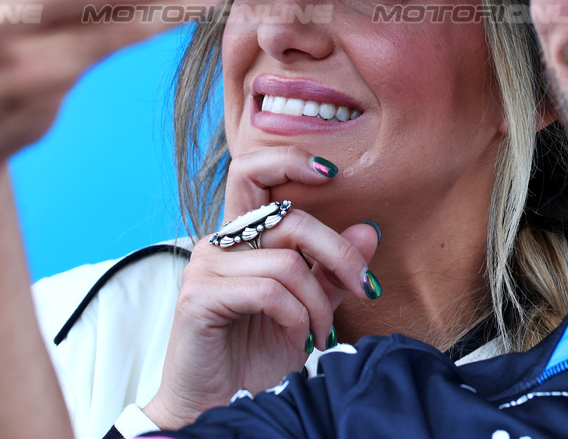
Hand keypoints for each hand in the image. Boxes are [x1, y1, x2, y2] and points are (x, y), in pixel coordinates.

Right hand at [144, 147, 380, 428]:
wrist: (220, 408)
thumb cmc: (256, 358)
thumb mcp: (308, 309)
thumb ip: (332, 271)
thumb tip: (368, 230)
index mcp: (242, 238)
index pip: (253, 171)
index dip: (288, 160)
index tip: (331, 171)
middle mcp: (220, 243)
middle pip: (288, 217)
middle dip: (338, 252)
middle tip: (365, 288)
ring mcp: (205, 268)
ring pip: (287, 262)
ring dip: (318, 302)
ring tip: (319, 332)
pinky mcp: (198, 298)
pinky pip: (268, 291)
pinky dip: (295, 316)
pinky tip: (297, 338)